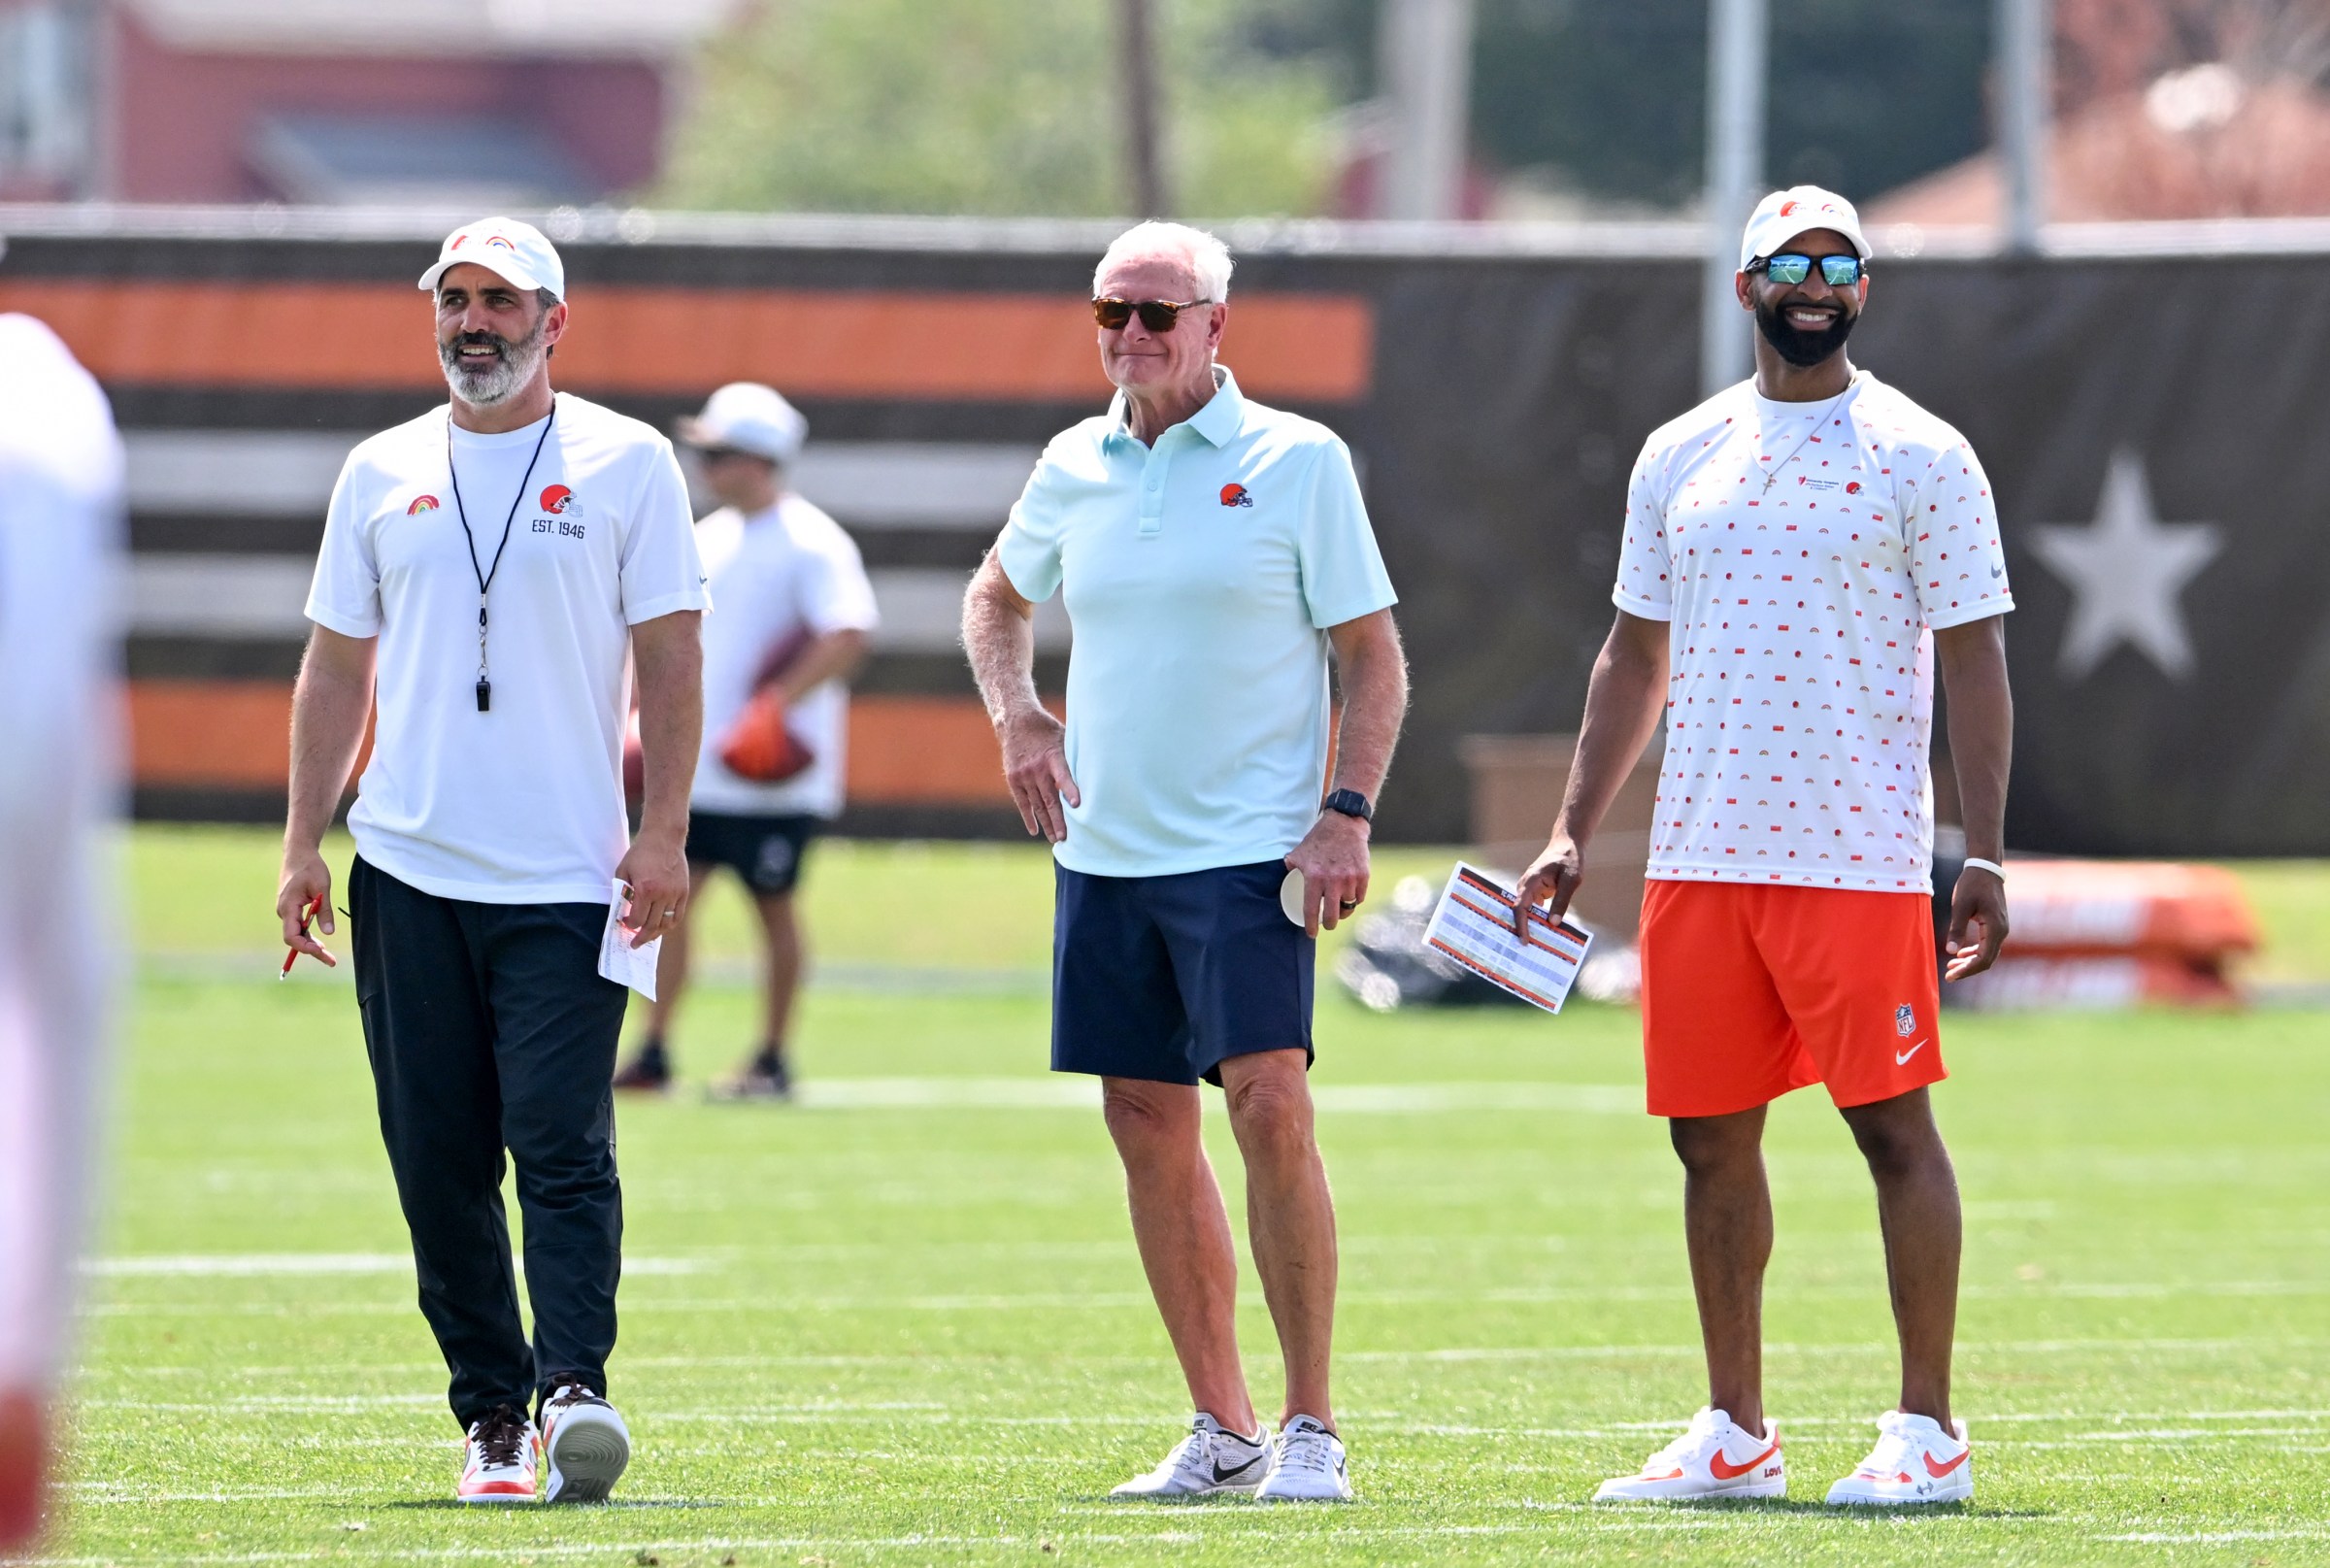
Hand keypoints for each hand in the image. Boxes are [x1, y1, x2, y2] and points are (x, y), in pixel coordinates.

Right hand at [276, 849, 336, 967]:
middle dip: (312, 950)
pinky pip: (298, 926)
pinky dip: (308, 935)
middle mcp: (284, 912)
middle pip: (295, 939)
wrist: (298, 853)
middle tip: (331, 961)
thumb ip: (324, 910)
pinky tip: (319, 943)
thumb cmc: (310, 867)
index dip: (305, 947)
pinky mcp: (291, 909)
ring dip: (311, 945)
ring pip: (297, 934)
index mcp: (288, 907)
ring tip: (328, 956)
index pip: (291, 935)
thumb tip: (328, 932)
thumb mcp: (322, 887)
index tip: (320, 951)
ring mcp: (286, 911)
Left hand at [614, 830, 689, 949]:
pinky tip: (662, 928)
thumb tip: (621, 911)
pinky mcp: (683, 891)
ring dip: (656, 933)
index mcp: (645, 889)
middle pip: (651, 925)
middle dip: (641, 937)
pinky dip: (669, 924)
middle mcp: (662, 894)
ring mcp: (675, 893)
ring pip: (666, 923)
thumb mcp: (624, 870)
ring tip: (648, 938)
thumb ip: (622, 892)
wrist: (664, 838)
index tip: (625, 925)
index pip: (636, 919)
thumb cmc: (641, 853)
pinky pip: (677, 915)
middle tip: (634, 944)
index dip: (629, 925)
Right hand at [999, 707, 1079, 843]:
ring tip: (1056, 839)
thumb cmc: (1048, 731)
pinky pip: (1022, 802)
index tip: (1077, 804)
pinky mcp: (1013, 780)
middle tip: (1066, 838)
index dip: (1070, 789)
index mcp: (1053, 756)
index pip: (1063, 775)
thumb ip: (1075, 757)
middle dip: (1058, 820)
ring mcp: (1023, 775)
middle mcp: (1037, 768)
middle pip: (1049, 799)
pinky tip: (1035, 831)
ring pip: (1037, 805)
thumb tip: (1099, 771)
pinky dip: (1029, 817)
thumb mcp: (1064, 738)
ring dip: (1046, 823)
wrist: (1016, 722)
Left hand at [1285, 809, 1369, 936]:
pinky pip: (1360, 896)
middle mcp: (1332, 880)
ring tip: (1339, 910)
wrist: (1344, 823)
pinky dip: (1355, 899)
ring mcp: (1350, 878)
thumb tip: (1284, 878)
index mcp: (1314, 877)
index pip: (1311, 909)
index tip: (1311, 933)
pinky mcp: (1363, 875)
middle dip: (1329, 924)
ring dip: (1343, 911)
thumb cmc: (1319, 839)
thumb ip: (1291, 867)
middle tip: (1327, 924)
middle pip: (1332, 915)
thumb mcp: (1299, 852)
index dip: (1311, 926)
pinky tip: (1351, 898)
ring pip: (1348, 907)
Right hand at [1513, 832, 1584, 936]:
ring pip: (1526, 912)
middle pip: (1519, 912)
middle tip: (1527, 950)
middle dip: (1522, 930)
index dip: (1520, 924)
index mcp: (1530, 881)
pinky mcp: (1536, 892)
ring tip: (1535, 946)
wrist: (1568, 844)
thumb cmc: (1570, 859)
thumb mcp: (1571, 880)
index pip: (1520, 906)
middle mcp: (1525, 886)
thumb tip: (1554, 923)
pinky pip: (1534, 910)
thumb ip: (1562, 900)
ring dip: (1530, 927)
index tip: (1525, 940)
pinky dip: (1538, 921)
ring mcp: (1530, 889)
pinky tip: (1544, 934)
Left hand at [1943, 864, 2007, 980]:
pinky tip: (1960, 954)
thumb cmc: (1972, 885)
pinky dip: (1974, 951)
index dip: (1967, 970)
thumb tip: (1950, 952)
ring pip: (1987, 953)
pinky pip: (1987, 944)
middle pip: (1987, 959)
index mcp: (1996, 929)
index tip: (1951, 976)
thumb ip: (1956, 929)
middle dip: (1968, 969)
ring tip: (1951, 967)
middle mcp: (2002, 931)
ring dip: (1970, 961)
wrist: (1985, 869)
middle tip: (1949, 976)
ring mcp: (2001, 928)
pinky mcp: (1996, 925)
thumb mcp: (1960, 907)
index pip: (1983, 958)